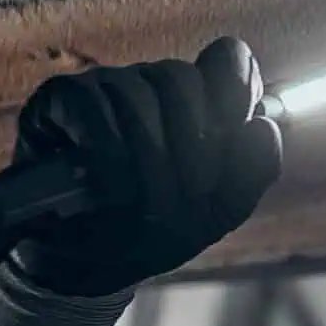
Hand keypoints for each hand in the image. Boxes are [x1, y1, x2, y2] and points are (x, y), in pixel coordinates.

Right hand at [0, 39, 280, 325]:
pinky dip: (109, 153)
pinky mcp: (60, 99)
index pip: (229, 60)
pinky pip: (93, 107)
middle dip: (194, 146)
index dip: (238, 86)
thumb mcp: (214, 213)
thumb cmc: (152, 231)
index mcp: (196, 102)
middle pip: (183, 79)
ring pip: (140, 93)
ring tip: (144, 203)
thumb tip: (264, 127)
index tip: (244, 124)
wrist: (83, 265)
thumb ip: (252, 172)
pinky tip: (111, 190)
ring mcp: (105, 86)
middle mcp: (151, 84)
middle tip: (188, 197)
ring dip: (150, 156)